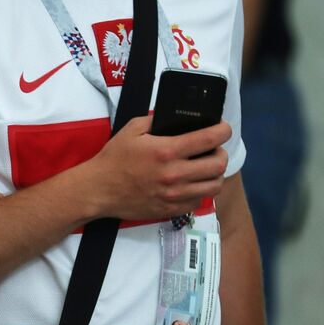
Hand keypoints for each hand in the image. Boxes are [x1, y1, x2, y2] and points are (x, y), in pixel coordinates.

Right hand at [82, 116, 229, 220]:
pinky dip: (201, 190)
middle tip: (214, 149)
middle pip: (218, 165)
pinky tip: (193, 183)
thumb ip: (156, 119)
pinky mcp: (171, 209)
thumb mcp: (132, 129)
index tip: (223, 128)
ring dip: (215, 174)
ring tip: (207, 167)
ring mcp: (174, 194)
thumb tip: (177, 115)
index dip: (223, 130)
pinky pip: (199, 200)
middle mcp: (174, 174)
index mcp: (166, 150)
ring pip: (214, 186)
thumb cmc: (114, 159)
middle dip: (221, 153)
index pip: (209, 139)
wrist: (99, 190)